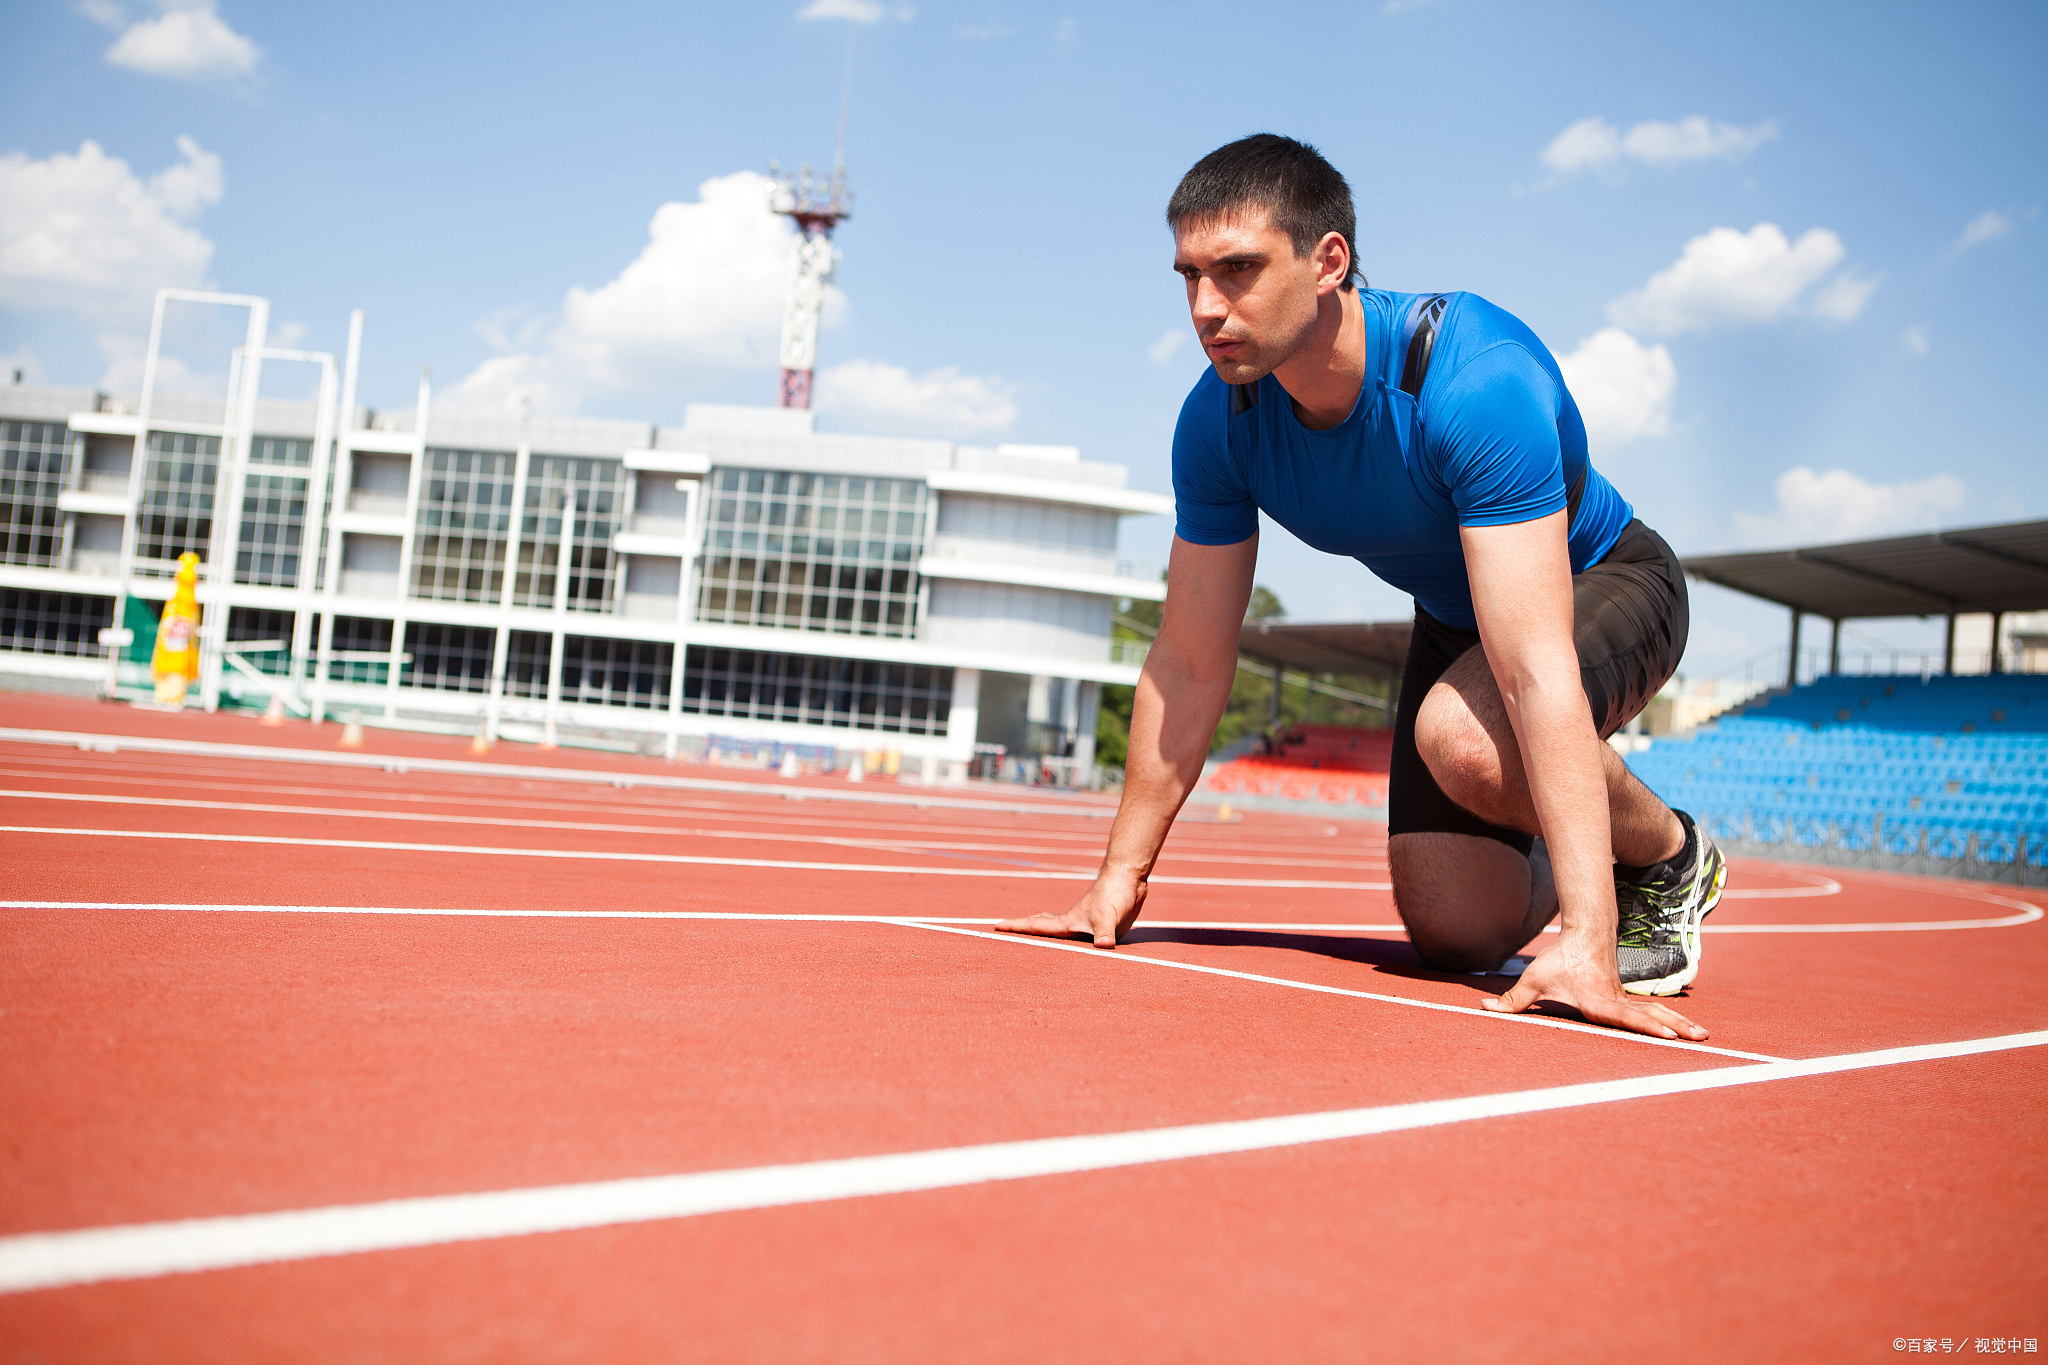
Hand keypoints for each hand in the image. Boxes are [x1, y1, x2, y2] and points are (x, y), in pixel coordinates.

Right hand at [994, 871, 1147, 948]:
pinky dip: (1067, 935)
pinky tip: (1075, 940)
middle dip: (1022, 927)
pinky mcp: (1098, 921)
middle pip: (1040, 924)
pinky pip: (1076, 931)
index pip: (1036, 925)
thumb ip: (1105, 932)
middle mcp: (1072, 922)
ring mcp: (1084, 920)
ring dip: (1042, 929)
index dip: (1015, 926)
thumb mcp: (1109, 916)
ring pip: (1056, 926)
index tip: (995, 926)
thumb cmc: (1117, 894)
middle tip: (1002, 928)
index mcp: (1068, 923)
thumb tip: (1103, 947)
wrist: (1129, 875)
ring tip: (1030, 932)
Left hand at [1483, 940, 1707, 1040]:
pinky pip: (1653, 1010)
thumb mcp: (1533, 979)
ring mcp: (1627, 999)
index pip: (1629, 1018)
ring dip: (1681, 1023)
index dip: (1649, 1027)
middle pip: (1653, 1017)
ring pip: (1658, 1012)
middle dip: (1678, 1028)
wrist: (1585, 932)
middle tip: (1703, 1039)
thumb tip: (1485, 1010)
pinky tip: (1686, 1028)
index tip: (1670, 1036)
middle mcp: (1619, 1002)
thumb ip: (1512, 1000)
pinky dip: (1671, 1018)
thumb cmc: (1559, 959)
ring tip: (1705, 1036)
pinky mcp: (1628, 997)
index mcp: (1601, 1002)